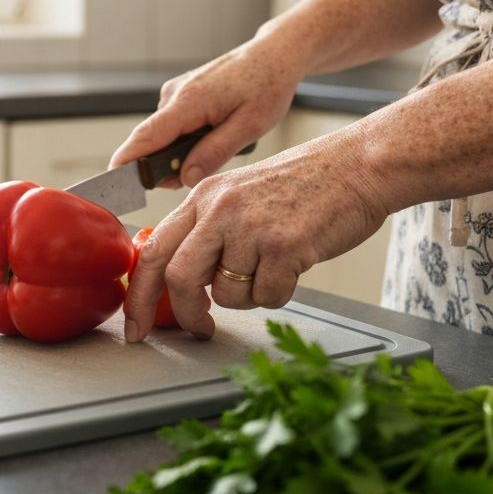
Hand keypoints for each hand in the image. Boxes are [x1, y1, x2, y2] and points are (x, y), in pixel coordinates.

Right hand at [109, 37, 303, 188]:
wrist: (273, 55)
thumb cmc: (266, 86)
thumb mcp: (249, 127)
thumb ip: (214, 153)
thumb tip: (185, 178)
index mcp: (189, 102)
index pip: (147, 136)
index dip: (127, 160)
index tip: (112, 181)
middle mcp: (174, 95)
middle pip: (152, 141)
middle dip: (165, 166)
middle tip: (195, 176)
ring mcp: (176, 92)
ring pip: (164, 135)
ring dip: (181, 151)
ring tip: (219, 143)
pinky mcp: (181, 93)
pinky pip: (173, 125)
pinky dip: (186, 137)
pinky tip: (213, 133)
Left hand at [122, 129, 389, 340]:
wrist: (358, 165)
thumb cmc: (304, 184)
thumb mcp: (239, 193)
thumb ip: (207, 229)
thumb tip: (182, 281)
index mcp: (202, 196)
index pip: (152, 251)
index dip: (138, 296)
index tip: (135, 325)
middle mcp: (219, 209)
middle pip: (178, 277)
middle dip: (187, 313)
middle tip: (200, 328)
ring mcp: (251, 226)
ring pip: (228, 294)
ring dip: (248, 296)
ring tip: (272, 266)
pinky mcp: (284, 245)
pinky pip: (268, 295)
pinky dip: (280, 293)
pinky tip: (295, 265)